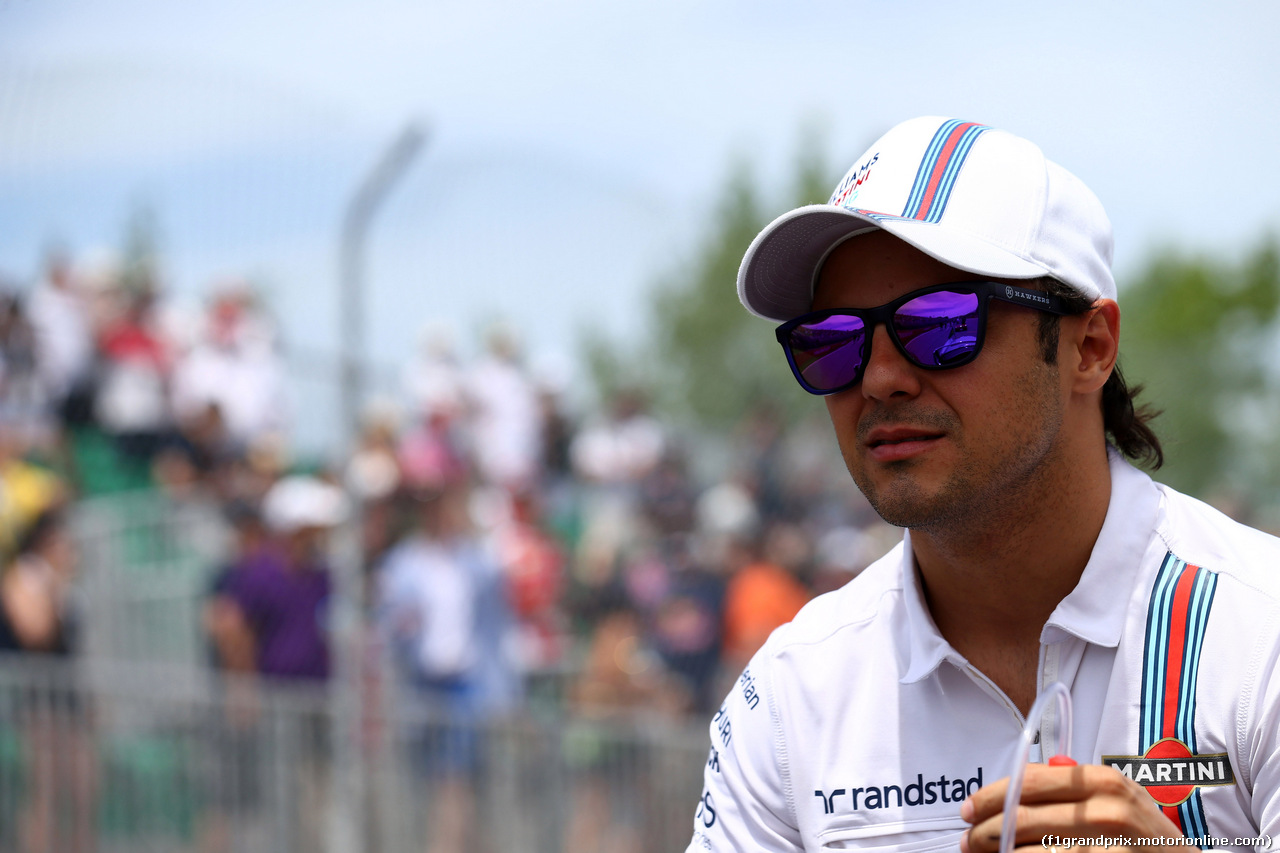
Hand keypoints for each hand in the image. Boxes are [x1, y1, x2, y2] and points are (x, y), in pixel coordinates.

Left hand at [959, 763, 1183, 852]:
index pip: (1028, 782)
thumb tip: (1016, 783)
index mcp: (1103, 781)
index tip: (968, 809)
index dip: (990, 796)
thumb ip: (1074, 784)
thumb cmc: (1147, 837)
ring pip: (1029, 850)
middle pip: (1021, 816)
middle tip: (967, 841)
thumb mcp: (1119, 799)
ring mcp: (1107, 847)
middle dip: (984, 831)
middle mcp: (1105, 810)